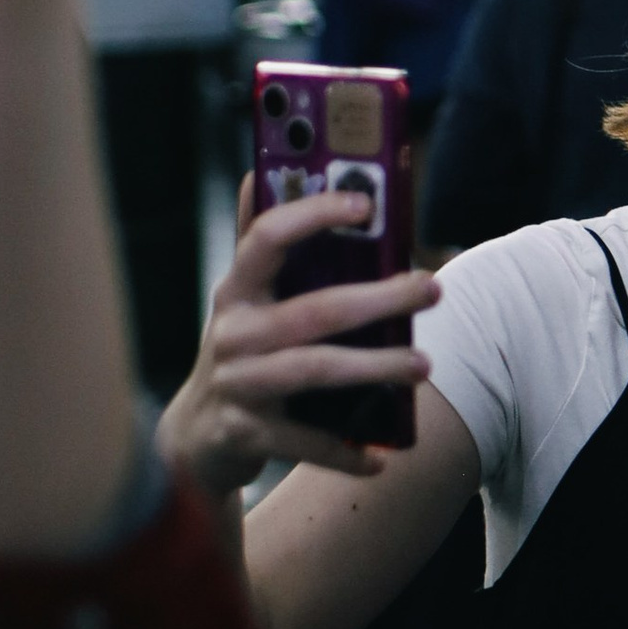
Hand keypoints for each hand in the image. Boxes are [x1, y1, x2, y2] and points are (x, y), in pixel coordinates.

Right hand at [155, 177, 440, 497]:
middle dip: (378, 298)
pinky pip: (305, 440)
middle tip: (431, 288)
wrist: (196, 437)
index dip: (313, 216)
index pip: (268, 239)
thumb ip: (260, 243)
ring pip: (315, 370)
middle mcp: (233, 334)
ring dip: (374, 367)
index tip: (365, 203)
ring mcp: (238, 384)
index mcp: (236, 291)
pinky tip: (381, 457)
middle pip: (313, 310)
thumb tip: (262, 171)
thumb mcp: (243, 299)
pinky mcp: (246, 432)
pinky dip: (345, 451)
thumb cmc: (240, 353)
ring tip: (423, 365)